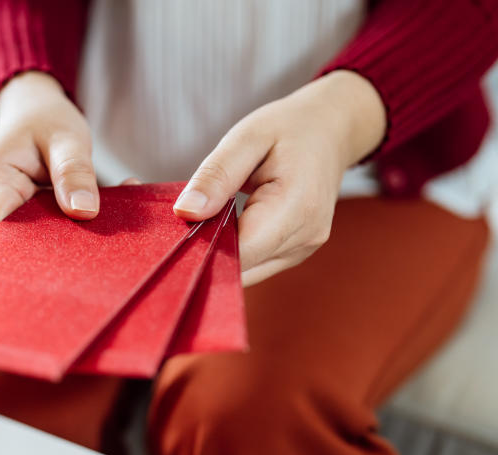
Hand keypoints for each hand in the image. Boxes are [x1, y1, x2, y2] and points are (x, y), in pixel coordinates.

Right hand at [0, 71, 98, 229]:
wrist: (29, 112)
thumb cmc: (44, 120)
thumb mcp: (67, 137)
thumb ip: (74, 172)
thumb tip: (84, 212)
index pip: (4, 232)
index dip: (38, 243)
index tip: (77, 236)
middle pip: (17, 243)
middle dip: (57, 242)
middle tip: (98, 227)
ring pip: (28, 243)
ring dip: (63, 236)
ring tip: (94, 215)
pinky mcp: (11, 222)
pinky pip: (35, 235)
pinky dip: (61, 229)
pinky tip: (84, 214)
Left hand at [173, 70, 386, 286]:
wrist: (331, 130)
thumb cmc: (289, 128)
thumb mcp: (247, 138)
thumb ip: (216, 176)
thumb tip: (185, 212)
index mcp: (296, 206)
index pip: (239, 253)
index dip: (202, 247)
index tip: (176, 228)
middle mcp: (304, 237)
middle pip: (240, 267)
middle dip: (206, 250)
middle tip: (182, 220)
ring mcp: (303, 249)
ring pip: (245, 271)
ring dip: (219, 252)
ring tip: (206, 216)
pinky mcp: (295, 253)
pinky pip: (255, 264)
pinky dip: (233, 251)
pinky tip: (222, 225)